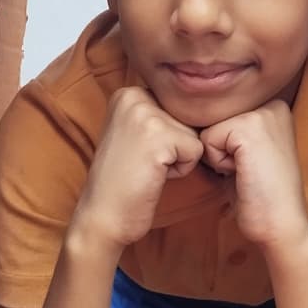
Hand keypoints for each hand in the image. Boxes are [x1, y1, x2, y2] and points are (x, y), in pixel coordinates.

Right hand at [73, 87, 203, 249]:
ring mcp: (145, 114)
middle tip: (144, 162)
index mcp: (128, 92)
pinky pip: (196, 151)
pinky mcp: (159, 137)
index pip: (178, 106)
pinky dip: (181, 169)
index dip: (170, 136)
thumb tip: (206, 107)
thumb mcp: (136, 133)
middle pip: (188, 118)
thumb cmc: (124, 180)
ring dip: (179, 157)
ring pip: (194, 134)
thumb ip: (162, 114)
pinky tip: (153, 175)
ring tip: (148, 168)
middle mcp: (134, 95)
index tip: (140, 152)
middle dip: (176, 145)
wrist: (101, 216)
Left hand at [200, 101, 307, 252]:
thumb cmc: (260, 195)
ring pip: (208, 131)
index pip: (221, 117)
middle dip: (221, 151)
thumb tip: (192, 121)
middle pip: (212, 120)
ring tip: (246, 172)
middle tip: (248, 170)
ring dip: (219, 158)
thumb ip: (230, 131)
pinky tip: (243, 174)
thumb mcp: (245, 153)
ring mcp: (263, 113)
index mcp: (274, 107)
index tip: (251, 165)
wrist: (282, 225)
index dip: (224, 148)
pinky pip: (207, 141)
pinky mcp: (250, 129)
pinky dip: (218, 164)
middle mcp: (272, 104)